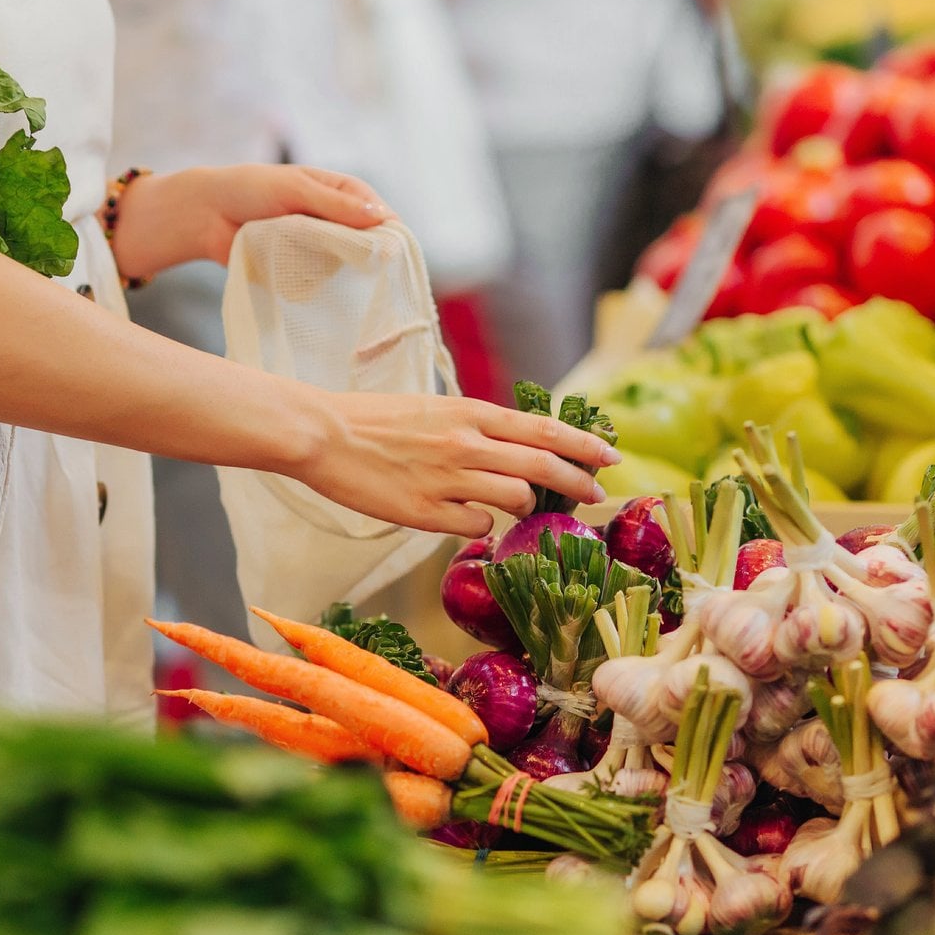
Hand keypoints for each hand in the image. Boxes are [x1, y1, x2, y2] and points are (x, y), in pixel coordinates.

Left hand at [111, 164, 390, 280]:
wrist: (206, 215)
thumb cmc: (250, 189)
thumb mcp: (295, 189)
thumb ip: (335, 205)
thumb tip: (381, 217)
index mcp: (341, 192)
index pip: (378, 213)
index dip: (388, 232)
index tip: (392, 254)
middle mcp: (335, 220)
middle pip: (368, 242)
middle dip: (368, 257)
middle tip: (369, 276)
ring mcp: (320, 246)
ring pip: (347, 265)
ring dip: (340, 272)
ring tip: (333, 279)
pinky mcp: (302, 268)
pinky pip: (321, 281)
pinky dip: (319, 284)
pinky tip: (314, 288)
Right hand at [283, 392, 619, 537]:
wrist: (324, 435)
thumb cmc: (376, 420)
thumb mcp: (435, 409)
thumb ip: (476, 428)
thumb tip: (515, 449)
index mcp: (470, 412)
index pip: (543, 428)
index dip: (583, 444)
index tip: (610, 456)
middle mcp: (466, 443)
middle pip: (542, 465)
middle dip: (579, 482)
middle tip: (598, 496)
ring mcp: (447, 479)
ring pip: (516, 498)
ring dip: (527, 507)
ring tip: (519, 508)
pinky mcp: (425, 513)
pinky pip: (475, 524)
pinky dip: (481, 524)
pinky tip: (465, 517)